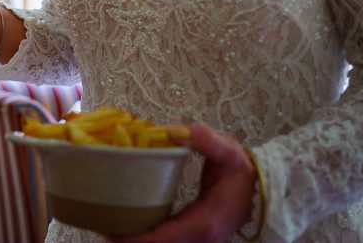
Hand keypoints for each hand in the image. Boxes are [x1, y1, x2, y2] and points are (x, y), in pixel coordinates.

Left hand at [110, 123, 256, 242]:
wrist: (264, 188)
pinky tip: (129, 222)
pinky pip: (167, 241)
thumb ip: (204, 139)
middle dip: (127, 240)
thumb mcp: (228, 151)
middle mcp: (200, 239)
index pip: (161, 239)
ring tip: (107, 222)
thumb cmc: (243, 171)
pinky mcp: (195, 237)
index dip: (133, 238)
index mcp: (204, 223)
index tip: (108, 229)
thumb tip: (175, 130)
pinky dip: (147, 236)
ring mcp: (199, 242)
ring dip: (135, 239)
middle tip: (98, 222)